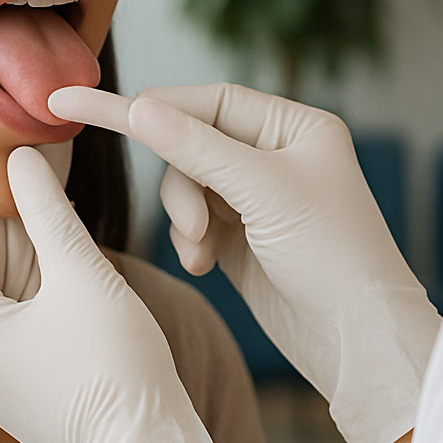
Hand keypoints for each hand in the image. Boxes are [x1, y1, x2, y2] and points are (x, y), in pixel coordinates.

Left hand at [0, 146, 236, 442]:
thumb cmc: (116, 367)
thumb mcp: (81, 274)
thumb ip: (47, 212)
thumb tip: (21, 158)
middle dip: (0, 209)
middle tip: (8, 153)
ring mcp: (5, 372)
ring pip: (7, 287)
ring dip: (23, 236)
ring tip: (36, 178)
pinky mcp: (34, 377)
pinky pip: (28, 309)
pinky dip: (40, 269)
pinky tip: (56, 229)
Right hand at [50, 83, 441, 442]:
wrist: (358, 342)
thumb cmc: (333, 256)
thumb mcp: (261, 192)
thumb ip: (193, 148)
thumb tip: (137, 106)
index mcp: (296, 127)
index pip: (209, 100)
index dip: (151, 105)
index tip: (84, 101)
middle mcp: (278, 156)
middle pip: (191, 143)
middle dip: (182, 183)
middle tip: (192, 225)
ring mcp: (259, 198)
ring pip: (187, 185)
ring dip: (184, 217)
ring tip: (201, 250)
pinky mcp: (243, 239)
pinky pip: (193, 222)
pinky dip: (190, 241)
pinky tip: (203, 266)